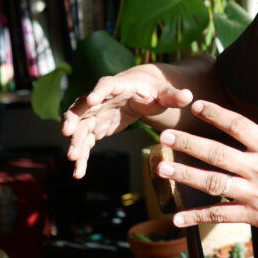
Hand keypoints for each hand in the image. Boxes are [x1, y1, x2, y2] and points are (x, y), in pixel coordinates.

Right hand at [62, 67, 192, 178]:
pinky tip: (79, 172)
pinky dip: (82, 156)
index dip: (98, 92)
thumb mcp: (165, 93)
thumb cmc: (154, 90)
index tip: (90, 99)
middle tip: (67, 133)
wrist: (143, 92)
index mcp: (119, 86)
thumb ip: (174, 95)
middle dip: (73, 119)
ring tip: (73, 159)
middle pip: (83, 107)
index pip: (105, 86)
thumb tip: (189, 96)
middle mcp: (101, 99)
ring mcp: (96, 114)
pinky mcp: (96, 127)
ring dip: (75, 141)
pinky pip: (85, 142)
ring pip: (80, 127)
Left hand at [155, 80, 257, 244]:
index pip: (239, 125)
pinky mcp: (253, 215)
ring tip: (161, 168)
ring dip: (185, 176)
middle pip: (218, 153)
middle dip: (189, 143)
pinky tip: (176, 218)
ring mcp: (254, 194)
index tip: (195, 105)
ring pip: (213, 183)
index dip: (216, 114)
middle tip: (165, 136)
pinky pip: (220, 216)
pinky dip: (197, 217)